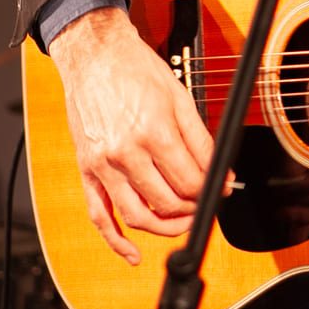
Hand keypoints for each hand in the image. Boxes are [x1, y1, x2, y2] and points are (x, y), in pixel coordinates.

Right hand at [47, 6, 224, 264]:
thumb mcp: (180, 97)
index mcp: (154, 132)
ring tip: (182, 221)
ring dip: (166, 227)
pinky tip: (133, 253)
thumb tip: (220, 172)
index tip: (221, 188)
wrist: (94, 55)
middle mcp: (126, 152)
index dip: (211, 190)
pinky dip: (115, 241)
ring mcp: (103, 165)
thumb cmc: (137, 71)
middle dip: (194, 208)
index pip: (191, 181)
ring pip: (139, 216)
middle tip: (205, 201)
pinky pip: (99, 215)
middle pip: (168, 202)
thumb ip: (202, 140)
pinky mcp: (87, 170)